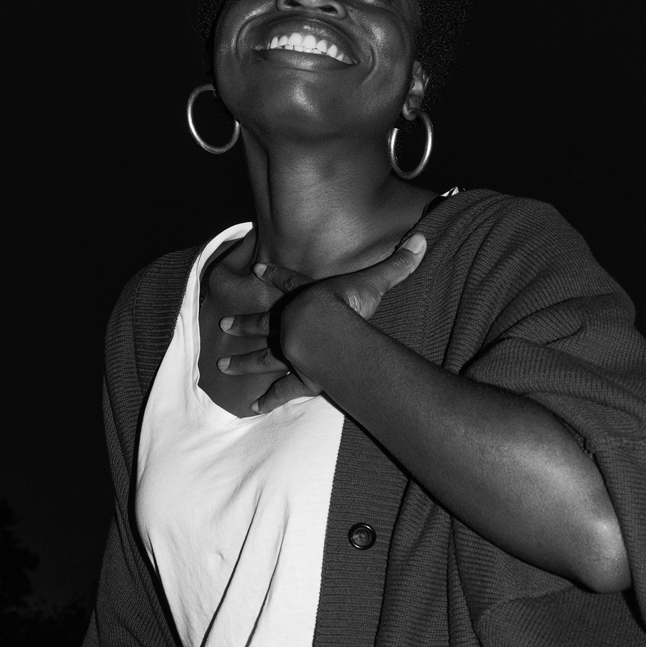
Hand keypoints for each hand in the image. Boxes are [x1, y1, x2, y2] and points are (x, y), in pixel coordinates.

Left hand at [216, 233, 426, 412]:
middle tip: (222, 326)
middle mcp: (293, 323)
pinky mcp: (298, 375)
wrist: (326, 329)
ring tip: (223, 368)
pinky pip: (281, 389)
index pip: (289, 282)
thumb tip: (423, 238)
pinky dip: (269, 399)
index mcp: (308, 299)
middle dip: (244, 324)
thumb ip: (398, 263)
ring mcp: (292, 351)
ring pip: (262, 357)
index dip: (274, 275)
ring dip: (243, 363)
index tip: (256, 269)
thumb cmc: (347, 303)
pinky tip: (254, 408)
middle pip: (264, 323)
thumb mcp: (375, 280)